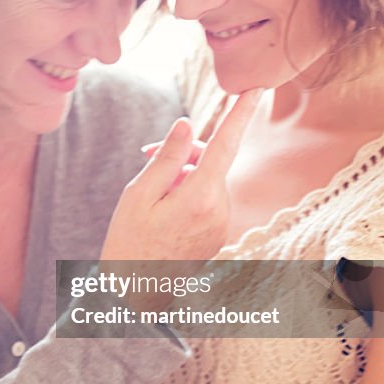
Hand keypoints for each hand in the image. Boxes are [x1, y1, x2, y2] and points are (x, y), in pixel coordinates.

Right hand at [101, 90, 260, 262]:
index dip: (239, 114)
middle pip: (211, 161)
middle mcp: (219, 211)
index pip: (225, 145)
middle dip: (183, 150)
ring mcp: (221, 225)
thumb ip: (166, 157)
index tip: (255, 88)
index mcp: (200, 198)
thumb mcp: (137, 194)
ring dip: (183, 173)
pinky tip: (162, 207)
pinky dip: (188, 191)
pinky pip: (207, 198)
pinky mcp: (217, 234)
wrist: (134, 295)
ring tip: (150, 190)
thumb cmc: (128, 242)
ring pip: (208, 179)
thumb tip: (188, 124)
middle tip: (143, 153)